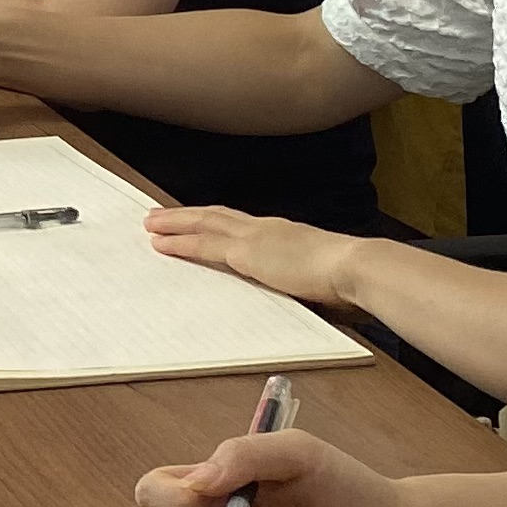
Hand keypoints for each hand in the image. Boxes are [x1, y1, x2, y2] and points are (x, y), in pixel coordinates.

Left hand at [144, 206, 368, 305]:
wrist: (355, 267)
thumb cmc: (349, 278)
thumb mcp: (321, 275)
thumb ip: (306, 280)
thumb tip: (307, 291)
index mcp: (284, 233)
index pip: (241, 223)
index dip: (216, 219)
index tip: (198, 218)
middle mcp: (265, 228)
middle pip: (216, 216)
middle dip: (186, 215)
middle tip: (160, 216)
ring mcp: (254, 237)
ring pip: (203, 224)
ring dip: (174, 223)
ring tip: (151, 225)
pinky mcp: (246, 253)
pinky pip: (204, 245)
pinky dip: (180, 243)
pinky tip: (161, 244)